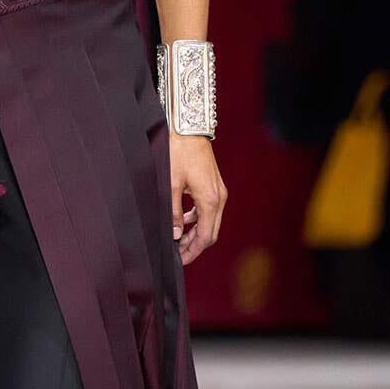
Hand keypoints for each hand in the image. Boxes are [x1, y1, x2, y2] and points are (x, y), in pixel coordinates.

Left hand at [171, 132, 226, 264]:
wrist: (189, 129)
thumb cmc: (178, 153)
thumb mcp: (170, 185)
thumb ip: (174, 213)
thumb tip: (175, 235)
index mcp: (210, 201)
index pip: (205, 237)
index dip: (192, 252)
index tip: (179, 260)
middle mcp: (219, 198)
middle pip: (210, 232)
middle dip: (194, 246)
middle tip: (178, 254)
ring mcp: (218, 191)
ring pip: (210, 222)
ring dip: (195, 233)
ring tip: (177, 239)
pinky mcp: (214, 185)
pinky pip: (208, 210)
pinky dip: (197, 219)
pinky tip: (183, 219)